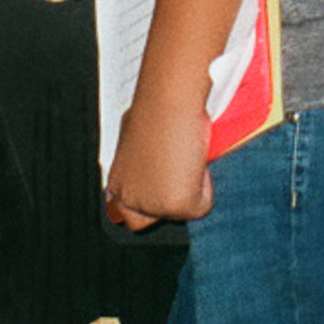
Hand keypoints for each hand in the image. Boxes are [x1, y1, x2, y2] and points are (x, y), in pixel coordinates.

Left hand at [105, 90, 213, 228]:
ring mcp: (152, 205)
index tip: (163, 189)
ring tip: (186, 157)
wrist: (168, 101)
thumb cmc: (155, 110)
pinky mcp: (177, 205)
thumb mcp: (136, 141)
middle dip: (168, 203)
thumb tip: (158, 167)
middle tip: (179, 175)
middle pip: (150, 221)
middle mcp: (129, 198)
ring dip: (189, 190)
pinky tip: (195, 160)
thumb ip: (141, 164)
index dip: (150, 203)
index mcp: (117, 183)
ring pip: (180, 213)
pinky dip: (205, 186)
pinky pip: (201, 207)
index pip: (128, 214)